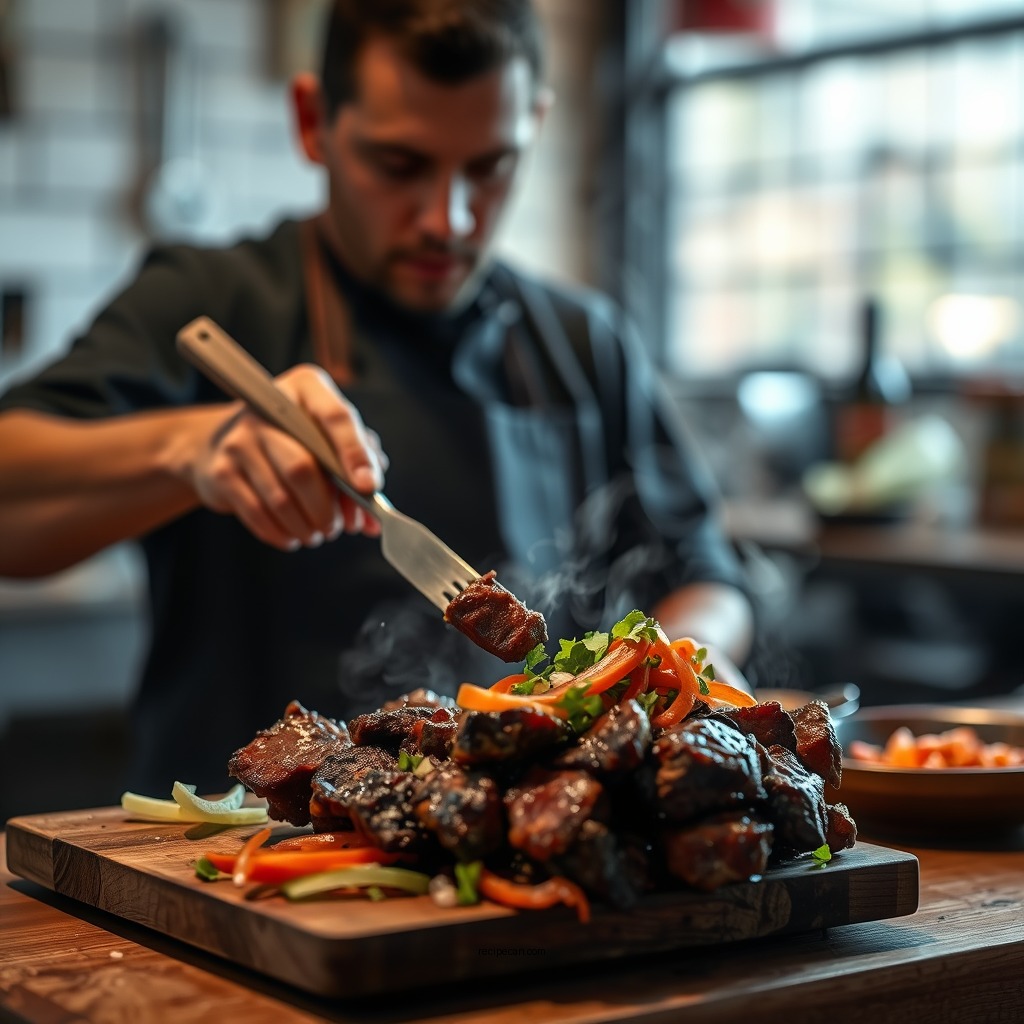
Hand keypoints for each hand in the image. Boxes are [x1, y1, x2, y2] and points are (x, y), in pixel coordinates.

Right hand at [190, 364, 385, 550]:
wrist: (230, 441)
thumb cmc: (297, 440)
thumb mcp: (332, 439)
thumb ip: (360, 470)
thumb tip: (373, 520)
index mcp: (306, 388)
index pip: (335, 418)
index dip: (355, 454)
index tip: (368, 487)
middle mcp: (267, 408)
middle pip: (303, 468)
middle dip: (326, 508)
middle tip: (337, 527)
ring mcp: (239, 439)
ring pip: (280, 498)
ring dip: (306, 526)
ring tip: (317, 533)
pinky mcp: (221, 471)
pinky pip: (256, 513)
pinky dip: (281, 533)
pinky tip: (292, 536)